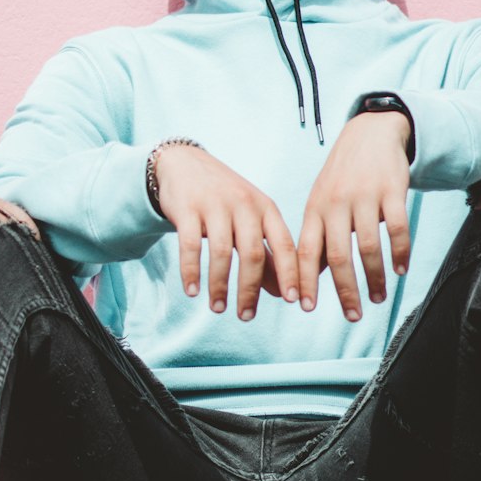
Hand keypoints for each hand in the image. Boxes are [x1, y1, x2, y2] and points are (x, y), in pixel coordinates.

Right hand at [154, 145, 299, 320]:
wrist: (185, 163)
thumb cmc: (225, 199)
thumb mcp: (251, 220)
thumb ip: (268, 254)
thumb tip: (284, 293)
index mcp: (266, 209)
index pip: (285, 245)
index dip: (291, 274)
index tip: (295, 302)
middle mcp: (244, 205)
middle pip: (253, 254)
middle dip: (250, 290)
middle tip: (246, 317)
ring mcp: (215, 205)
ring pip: (222, 253)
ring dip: (220, 286)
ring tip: (218, 309)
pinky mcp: (188, 208)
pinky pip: (191, 245)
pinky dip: (191, 271)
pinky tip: (192, 291)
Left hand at [297, 112, 410, 318]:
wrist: (370, 132)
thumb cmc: (343, 175)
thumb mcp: (322, 200)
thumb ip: (318, 236)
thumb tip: (311, 277)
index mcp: (315, 209)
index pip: (306, 251)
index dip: (304, 280)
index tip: (305, 307)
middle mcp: (337, 203)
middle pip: (339, 256)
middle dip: (345, 291)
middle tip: (353, 315)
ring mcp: (364, 196)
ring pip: (369, 247)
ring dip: (375, 278)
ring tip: (378, 297)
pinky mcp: (392, 190)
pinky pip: (397, 228)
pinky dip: (400, 253)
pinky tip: (400, 270)